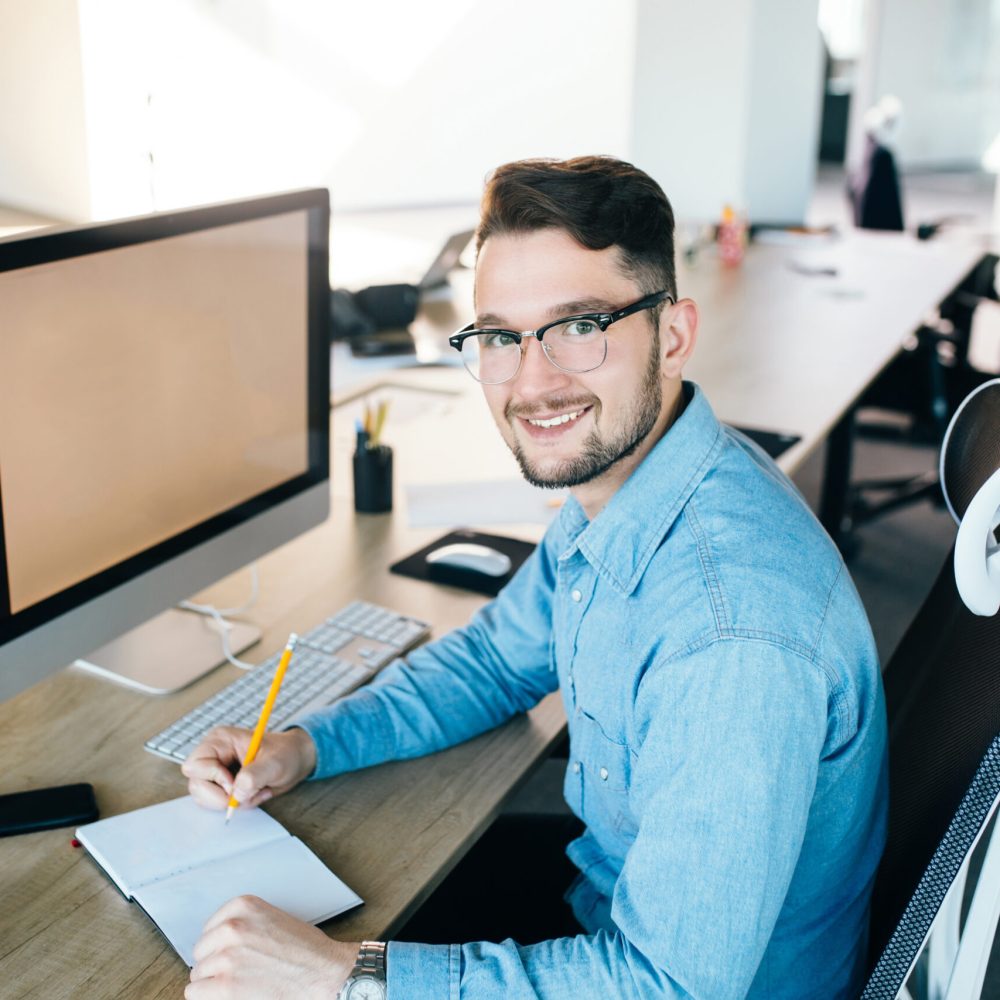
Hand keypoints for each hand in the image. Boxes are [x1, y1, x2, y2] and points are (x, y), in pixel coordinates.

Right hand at [182, 726, 316, 810]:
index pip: (195, 765)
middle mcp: (213, 755)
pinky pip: (217, 803)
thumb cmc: (286, 753)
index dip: (213, 778)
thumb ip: (255, 776)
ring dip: (232, 802)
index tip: (234, 784)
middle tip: (247, 794)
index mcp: (220, 741)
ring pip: (204, 798)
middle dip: (222, 796)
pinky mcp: (221, 785)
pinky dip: (237, 804)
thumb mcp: (275, 763)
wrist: (296, 759)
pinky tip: (255, 794)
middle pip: (196, 785)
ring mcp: (215, 771)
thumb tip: (236, 793)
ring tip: (256, 792)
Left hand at [185, 895, 356, 999]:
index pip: (209, 928)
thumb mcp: (272, 919)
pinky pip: (196, 992)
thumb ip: (244, 924)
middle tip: (238, 971)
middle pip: (201, 951)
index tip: (232, 953)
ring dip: (213, 981)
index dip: (219, 945)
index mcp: (243, 906)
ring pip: (198, 974)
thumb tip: (216, 941)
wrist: (323, 971)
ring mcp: (227, 956)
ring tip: (239, 982)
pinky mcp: (226, 984)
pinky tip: (228, 995)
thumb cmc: (305, 948)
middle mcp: (232, 927)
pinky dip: (208, 997)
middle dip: (215, 962)